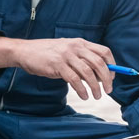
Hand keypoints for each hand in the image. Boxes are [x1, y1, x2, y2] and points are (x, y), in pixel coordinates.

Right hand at [0, 36, 114, 99]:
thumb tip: (100, 75)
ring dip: (95, 87)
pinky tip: (84, 96)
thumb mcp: (67, 51)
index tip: (113, 77)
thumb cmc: (47, 54)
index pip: (104, 51)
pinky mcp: (57, 65)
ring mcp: (66, 56)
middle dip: (107, 79)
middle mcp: (75, 47)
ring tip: (96, 96)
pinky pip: (75, 80)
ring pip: (88, 73)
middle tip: (108, 90)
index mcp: (80, 42)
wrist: (25, 52)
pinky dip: (82, 90)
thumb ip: (82, 59)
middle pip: (99, 63)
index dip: (112, 65)